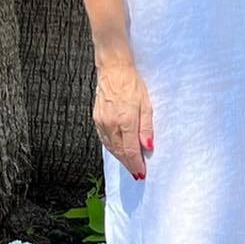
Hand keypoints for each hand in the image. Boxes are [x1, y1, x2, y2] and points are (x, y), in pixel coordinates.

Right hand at [93, 61, 153, 179]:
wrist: (114, 69)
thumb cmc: (132, 84)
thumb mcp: (146, 104)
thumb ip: (146, 128)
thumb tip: (148, 146)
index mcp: (125, 120)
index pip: (131, 150)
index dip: (136, 164)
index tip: (141, 173)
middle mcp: (111, 124)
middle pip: (120, 152)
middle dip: (129, 164)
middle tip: (136, 173)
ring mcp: (102, 122)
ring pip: (111, 147)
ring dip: (120, 158)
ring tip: (129, 165)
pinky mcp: (97, 119)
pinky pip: (104, 139)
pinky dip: (112, 148)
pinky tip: (118, 151)